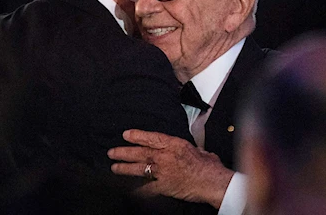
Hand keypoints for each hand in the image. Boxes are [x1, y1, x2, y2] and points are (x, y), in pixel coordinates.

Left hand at [108, 129, 233, 208]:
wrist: (213, 181)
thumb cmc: (209, 166)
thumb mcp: (198, 149)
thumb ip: (187, 148)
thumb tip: (186, 150)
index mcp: (174, 144)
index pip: (151, 138)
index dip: (136, 136)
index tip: (125, 135)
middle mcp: (165, 157)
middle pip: (140, 153)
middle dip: (124, 152)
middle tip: (112, 152)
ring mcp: (163, 172)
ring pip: (139, 169)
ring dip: (125, 168)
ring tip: (114, 167)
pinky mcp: (164, 187)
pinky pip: (148, 188)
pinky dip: (139, 189)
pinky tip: (129, 190)